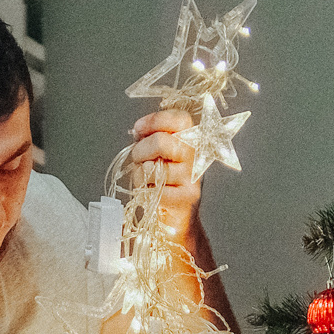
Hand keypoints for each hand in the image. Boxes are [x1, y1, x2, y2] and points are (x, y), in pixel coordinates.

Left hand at [129, 108, 203, 239]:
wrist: (175, 215)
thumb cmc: (163, 180)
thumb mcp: (156, 152)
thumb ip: (149, 137)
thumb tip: (139, 130)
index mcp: (190, 138)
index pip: (178, 119)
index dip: (154, 121)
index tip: (138, 130)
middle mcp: (195, 154)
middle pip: (161, 142)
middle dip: (140, 151)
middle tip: (140, 160)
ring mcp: (193, 176)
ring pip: (153, 168)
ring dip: (140, 175)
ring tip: (148, 180)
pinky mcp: (188, 197)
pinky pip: (155, 190)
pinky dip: (145, 191)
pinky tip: (152, 193)